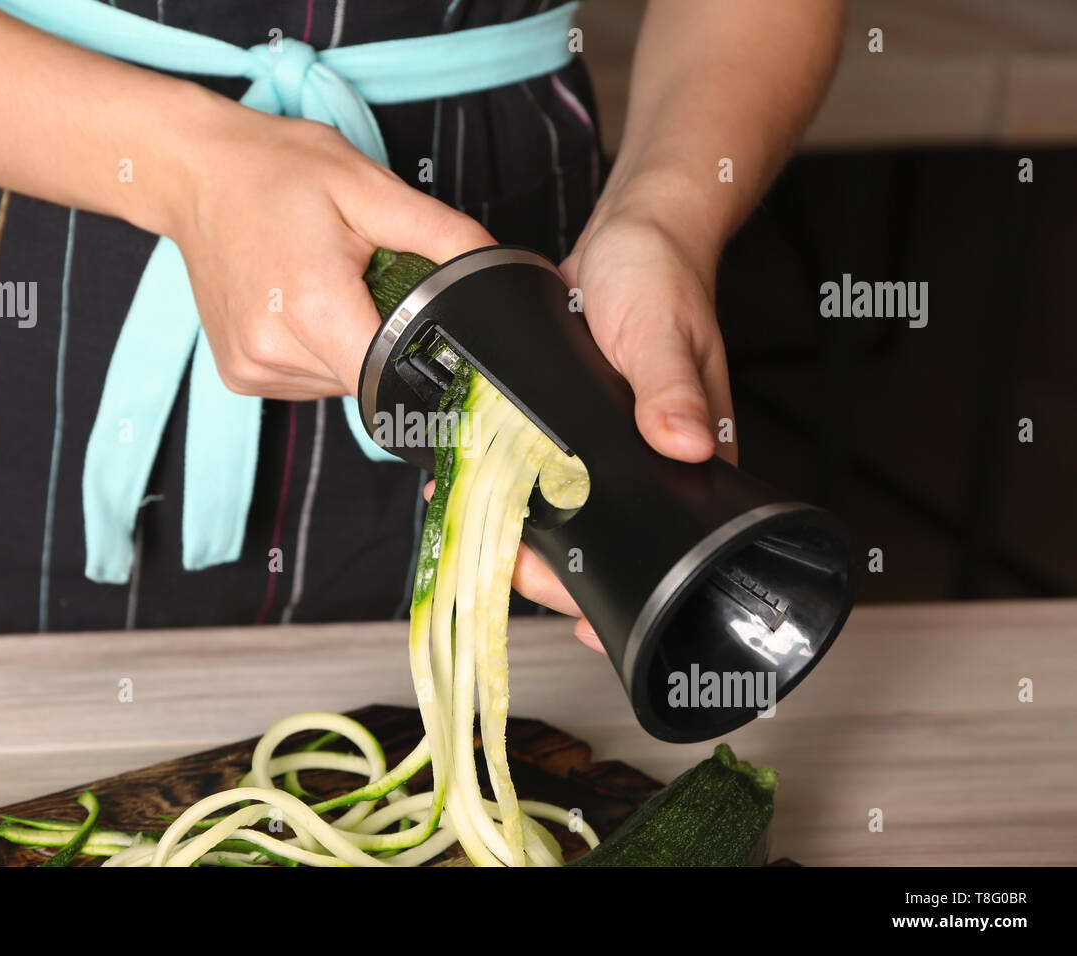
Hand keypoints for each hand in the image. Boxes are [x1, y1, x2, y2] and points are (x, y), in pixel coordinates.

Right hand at [167, 98, 492, 400]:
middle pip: (369, 380)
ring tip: (324, 286)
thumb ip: (442, 235)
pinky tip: (300, 306)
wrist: (194, 173)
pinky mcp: (239, 375)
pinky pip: (306, 381)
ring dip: (350, 346)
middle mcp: (275, 349)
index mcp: (313, 306)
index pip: (394, 371)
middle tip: (364, 280)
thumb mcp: (371, 187)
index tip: (426, 324)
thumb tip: (496, 269)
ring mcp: (252, 368)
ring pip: (339, 385)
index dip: (421, 353)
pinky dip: (318, 351)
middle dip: (384, 339)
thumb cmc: (277, 170)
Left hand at [504, 194, 737, 652]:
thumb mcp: (664, 330)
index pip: (663, 547)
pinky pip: (534, 469)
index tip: (587, 623)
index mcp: (686, 460)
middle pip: (602, 546)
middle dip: (553, 571)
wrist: (630, 237)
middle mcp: (644, 465)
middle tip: (507, 564)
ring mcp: (602, 449)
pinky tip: (464, 486)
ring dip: (520, 533)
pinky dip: (502, 484)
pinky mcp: (566, 424)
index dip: (626, 593)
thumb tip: (682, 443)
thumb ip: (671, 385)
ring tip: (476, 535)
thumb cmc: (664, 279)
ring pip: (563, 515)